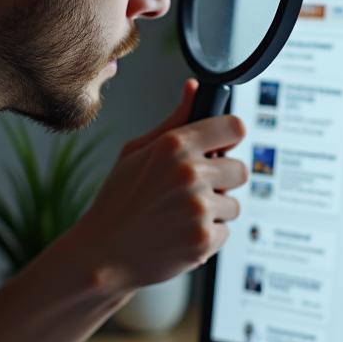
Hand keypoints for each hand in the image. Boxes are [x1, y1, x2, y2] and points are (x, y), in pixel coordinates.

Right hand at [73, 79, 247, 292]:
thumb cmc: (118, 199)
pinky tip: (180, 233)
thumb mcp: (137, 151)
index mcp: (175, 145)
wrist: (103, 254)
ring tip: (180, 214)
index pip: (235, 127)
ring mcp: (199, 208)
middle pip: (240, 169)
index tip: (222, 146)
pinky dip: (207, 235)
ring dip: (214, 210)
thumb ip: (174, 120)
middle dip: (221, 180)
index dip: (229, 138)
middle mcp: (190, 174)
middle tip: (193, 189)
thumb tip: (194, 87)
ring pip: (233, 203)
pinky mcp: (204, 239)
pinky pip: (225, 231)